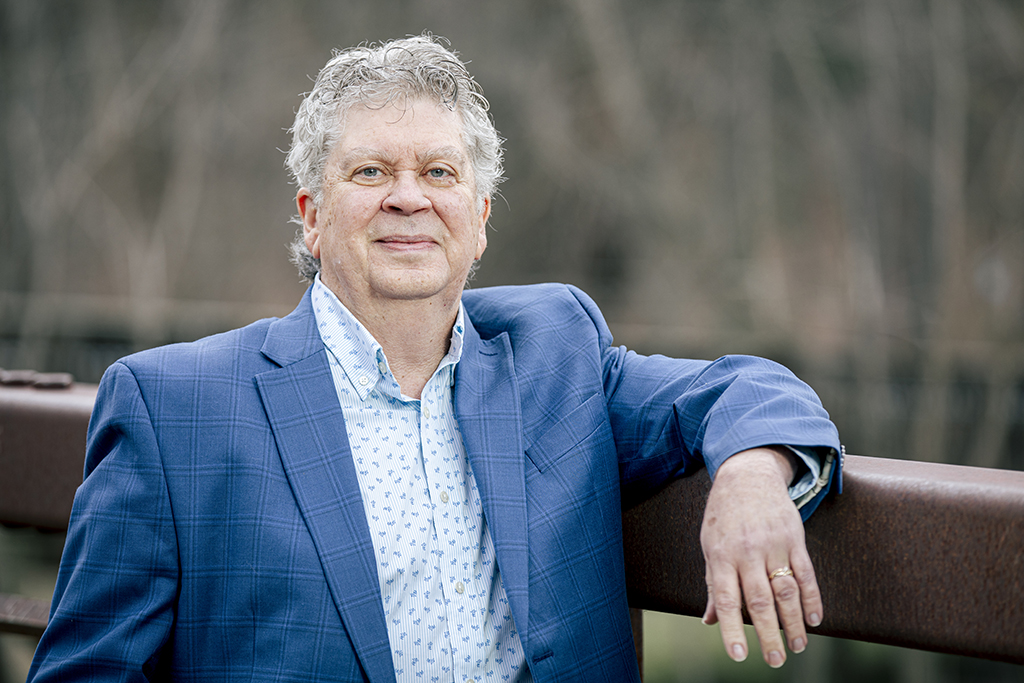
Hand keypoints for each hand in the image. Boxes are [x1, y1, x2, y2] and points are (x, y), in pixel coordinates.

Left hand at [699, 447, 821, 667]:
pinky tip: (814, 619)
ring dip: (793, 622)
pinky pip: (806, 573)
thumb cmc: (723, 516)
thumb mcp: (710, 546)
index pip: (726, 599)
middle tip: (775, 660)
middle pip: (759, 600)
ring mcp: (773, 545)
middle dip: (768, 634)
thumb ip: (712, 584)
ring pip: (785, 590)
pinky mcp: (794, 539)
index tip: (739, 655)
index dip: (731, 628)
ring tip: (797, 647)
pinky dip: (812, 598)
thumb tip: (710, 620)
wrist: (747, 475)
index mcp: (721, 556)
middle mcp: (747, 552)